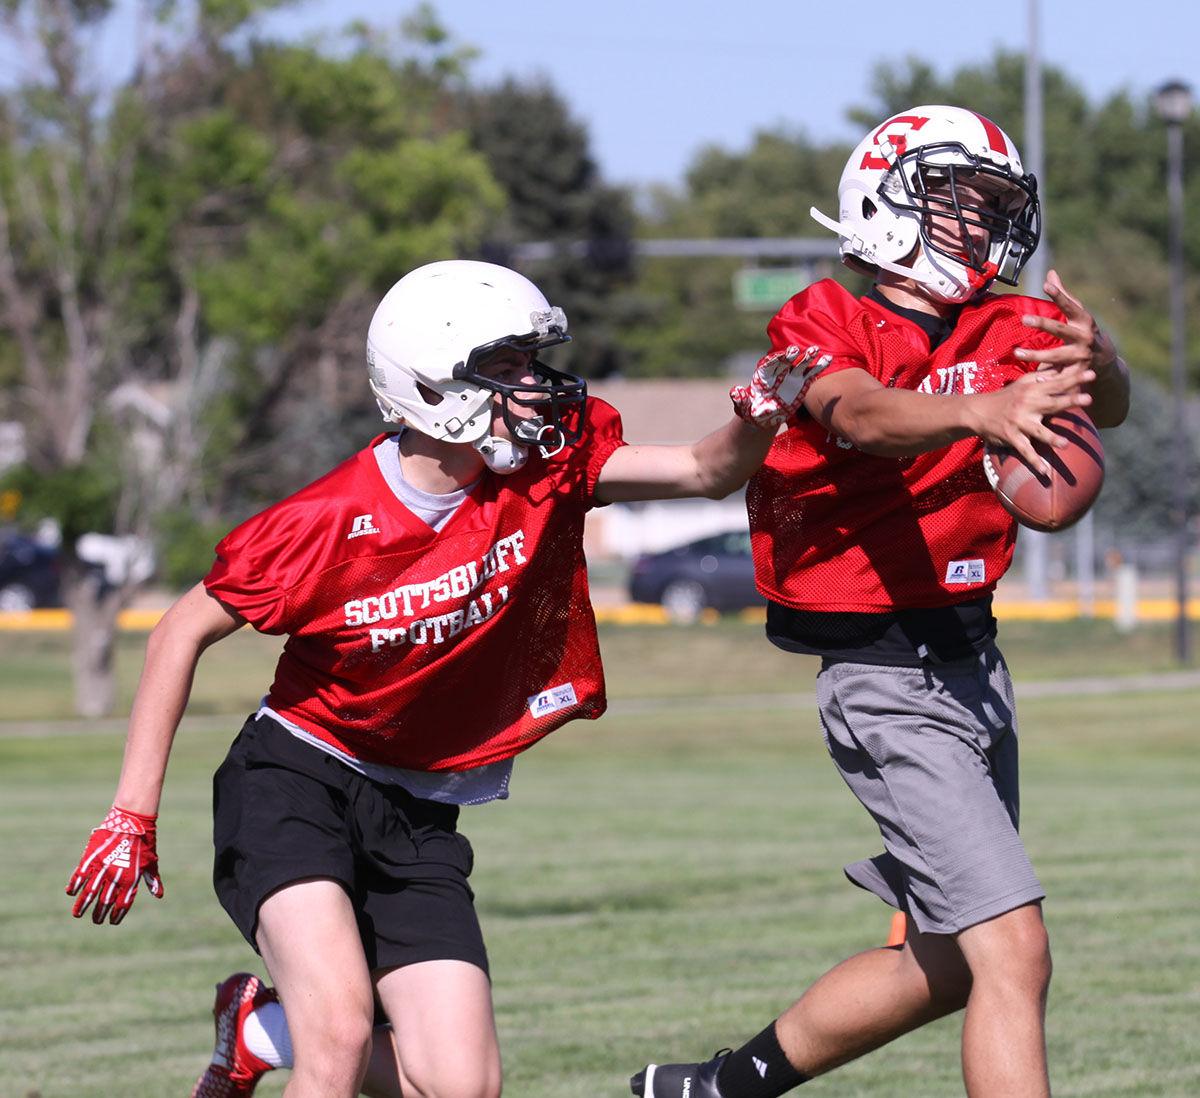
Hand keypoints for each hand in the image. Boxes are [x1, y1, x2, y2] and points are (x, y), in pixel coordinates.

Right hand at [66, 805, 163, 924]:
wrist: (132, 821)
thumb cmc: (144, 842)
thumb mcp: (151, 862)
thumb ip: (152, 880)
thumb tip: (158, 895)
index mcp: (131, 879)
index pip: (122, 904)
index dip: (117, 915)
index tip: (112, 921)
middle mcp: (115, 877)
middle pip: (104, 902)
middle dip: (99, 914)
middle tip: (96, 920)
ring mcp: (102, 868)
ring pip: (89, 893)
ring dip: (82, 905)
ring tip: (77, 915)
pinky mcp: (91, 858)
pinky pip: (79, 876)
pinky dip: (74, 886)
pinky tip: (71, 893)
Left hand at [731, 343, 831, 429]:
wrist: (762, 417)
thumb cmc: (750, 410)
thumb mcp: (742, 407)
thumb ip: (740, 399)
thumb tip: (735, 391)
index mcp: (764, 375)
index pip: (770, 364)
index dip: (777, 359)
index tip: (784, 355)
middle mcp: (778, 373)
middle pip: (785, 361)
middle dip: (791, 356)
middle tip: (798, 350)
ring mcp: (790, 378)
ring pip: (799, 365)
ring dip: (807, 358)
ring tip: (816, 350)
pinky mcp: (801, 384)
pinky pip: (810, 374)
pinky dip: (818, 367)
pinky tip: (828, 360)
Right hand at [969, 364, 1094, 474]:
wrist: (977, 411)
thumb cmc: (1005, 396)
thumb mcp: (1022, 382)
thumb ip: (1043, 377)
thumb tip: (1063, 367)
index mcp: (1031, 390)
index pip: (1056, 382)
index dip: (1074, 378)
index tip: (1091, 373)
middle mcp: (1026, 405)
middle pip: (1051, 403)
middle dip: (1069, 401)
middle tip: (1088, 399)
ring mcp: (1019, 422)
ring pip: (1037, 431)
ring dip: (1051, 438)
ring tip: (1064, 444)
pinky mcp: (1012, 437)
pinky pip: (1025, 451)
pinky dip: (1034, 461)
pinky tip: (1045, 471)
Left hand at [1016, 269, 1118, 375]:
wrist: (1106, 362)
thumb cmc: (1084, 333)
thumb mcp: (1078, 315)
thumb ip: (1063, 296)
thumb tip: (1050, 273)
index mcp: (1084, 321)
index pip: (1070, 305)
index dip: (1059, 295)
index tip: (1046, 285)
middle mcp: (1084, 337)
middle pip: (1061, 330)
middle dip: (1043, 324)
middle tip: (1024, 318)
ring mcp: (1082, 356)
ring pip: (1056, 356)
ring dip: (1036, 355)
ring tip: (1016, 352)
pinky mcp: (1078, 373)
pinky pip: (1060, 375)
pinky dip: (1048, 377)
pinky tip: (1034, 378)